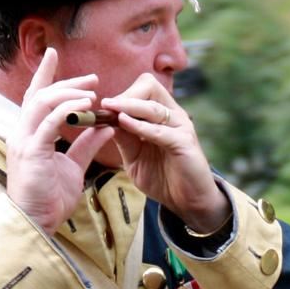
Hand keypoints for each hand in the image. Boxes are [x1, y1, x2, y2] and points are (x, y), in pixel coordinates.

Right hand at [6, 48, 113, 233]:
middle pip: (40, 94)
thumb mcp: (73, 167)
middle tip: (93, 78)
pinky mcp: (32, 152)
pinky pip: (49, 123)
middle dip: (65, 82)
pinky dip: (67, 111)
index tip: (54, 54)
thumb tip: (105, 125)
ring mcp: (24, 141)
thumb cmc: (50, 199)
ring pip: (42, 103)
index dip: (44, 75)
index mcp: (29, 135)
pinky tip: (86, 108)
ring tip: (92, 93)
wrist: (37, 223)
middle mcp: (22, 133)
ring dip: (68, 93)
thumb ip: (86, 145)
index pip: (35, 97)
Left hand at [101, 75, 229, 231]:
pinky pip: (160, 130)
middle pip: (149, 87)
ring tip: (109, 109)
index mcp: (162, 115)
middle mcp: (173, 115)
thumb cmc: (162, 178)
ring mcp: (181, 127)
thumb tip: (104, 121)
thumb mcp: (134, 157)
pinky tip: (124, 124)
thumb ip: (123, 139)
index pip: (143, 88)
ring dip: (128, 106)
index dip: (122, 94)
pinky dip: (140, 126)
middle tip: (106, 106)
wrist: (187, 201)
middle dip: (125, 95)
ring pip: (153, 106)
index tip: (103, 106)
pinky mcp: (185, 143)